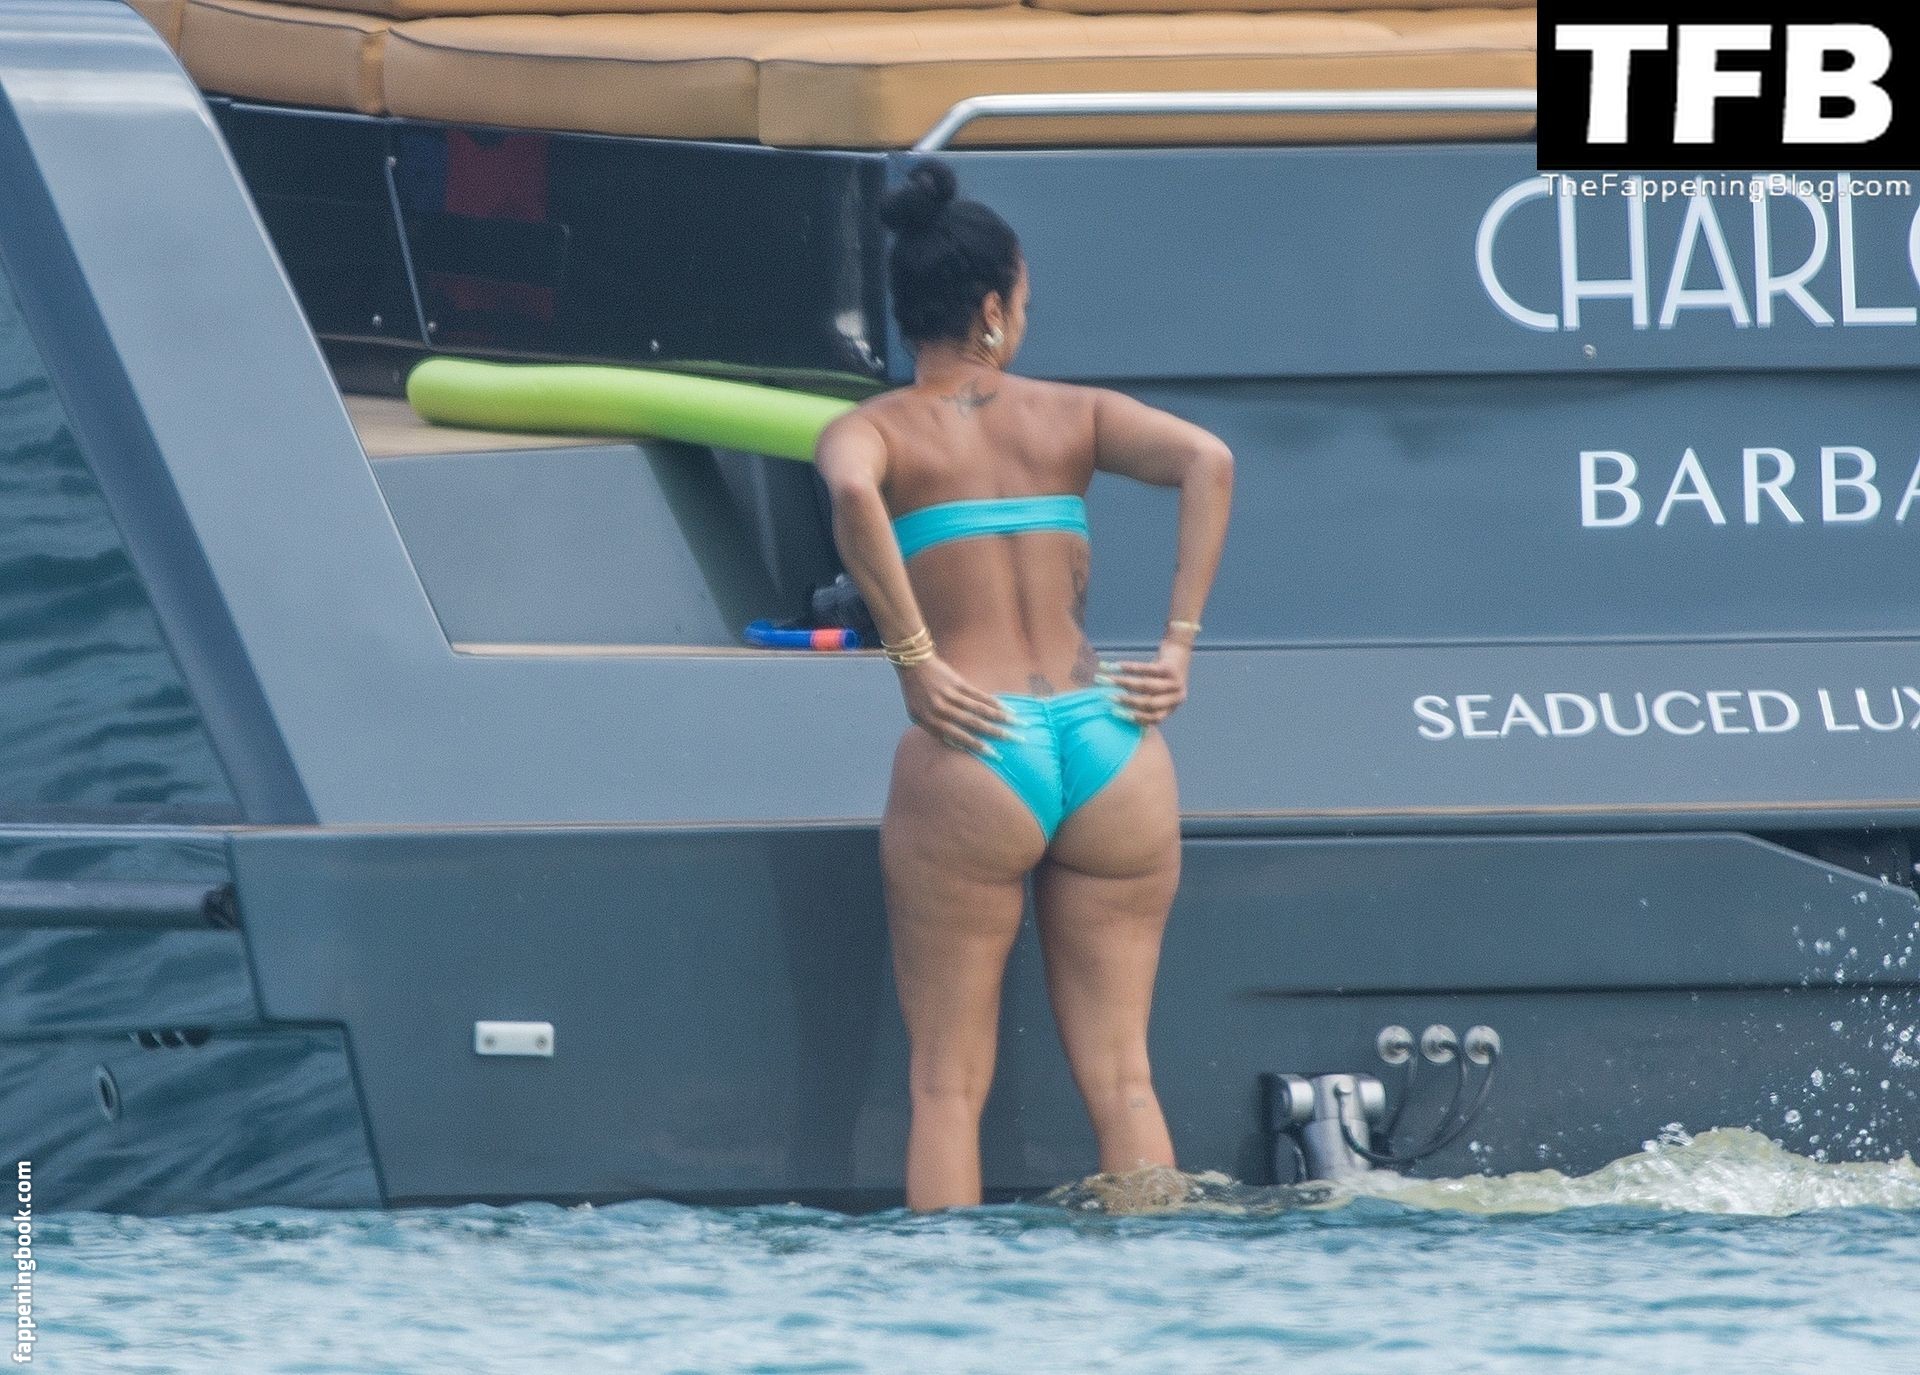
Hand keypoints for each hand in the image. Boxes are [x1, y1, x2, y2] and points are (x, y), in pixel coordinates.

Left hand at [897, 655, 1018, 756]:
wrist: (913, 665)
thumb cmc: (915, 694)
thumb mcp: (917, 716)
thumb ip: (934, 730)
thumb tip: (957, 743)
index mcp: (930, 721)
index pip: (957, 737)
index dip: (977, 746)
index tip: (994, 753)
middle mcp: (941, 709)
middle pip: (973, 724)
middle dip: (996, 733)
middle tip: (1014, 740)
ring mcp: (950, 695)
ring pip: (980, 709)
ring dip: (1001, 717)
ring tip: (1018, 724)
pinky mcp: (958, 682)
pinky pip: (979, 695)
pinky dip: (994, 703)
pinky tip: (1007, 709)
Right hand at [1102, 639, 1190, 725]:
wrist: (1179, 651)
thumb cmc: (1162, 677)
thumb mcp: (1156, 693)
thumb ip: (1144, 702)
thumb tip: (1117, 710)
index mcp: (1172, 707)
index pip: (1154, 718)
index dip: (1136, 718)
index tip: (1117, 713)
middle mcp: (1176, 697)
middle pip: (1149, 703)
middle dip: (1127, 701)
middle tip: (1109, 698)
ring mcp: (1175, 682)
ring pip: (1145, 685)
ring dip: (1123, 682)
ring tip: (1107, 680)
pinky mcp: (1170, 667)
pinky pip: (1146, 668)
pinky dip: (1129, 667)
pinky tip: (1116, 666)